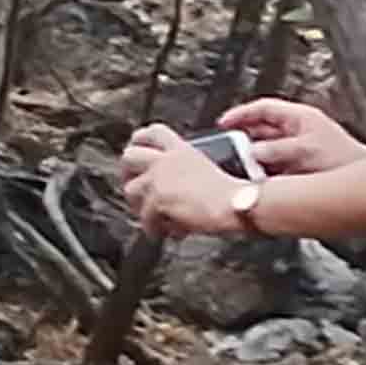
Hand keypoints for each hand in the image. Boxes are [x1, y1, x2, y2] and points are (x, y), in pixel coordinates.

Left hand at [118, 124, 253, 236]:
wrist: (237, 204)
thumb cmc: (233, 191)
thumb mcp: (211, 168)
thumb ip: (189, 170)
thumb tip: (177, 186)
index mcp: (181, 150)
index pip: (152, 133)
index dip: (140, 139)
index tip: (137, 147)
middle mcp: (166, 161)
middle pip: (129, 156)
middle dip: (128, 172)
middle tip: (137, 185)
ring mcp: (159, 180)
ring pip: (130, 189)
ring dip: (139, 205)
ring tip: (153, 215)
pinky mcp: (157, 201)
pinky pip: (144, 218)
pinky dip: (155, 228)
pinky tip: (168, 231)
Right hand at [219, 97, 365, 175]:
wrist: (363, 180)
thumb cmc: (342, 160)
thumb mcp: (304, 150)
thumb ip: (275, 150)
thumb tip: (251, 152)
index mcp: (299, 118)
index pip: (263, 108)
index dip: (241, 114)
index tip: (223, 123)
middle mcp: (298, 131)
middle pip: (261, 130)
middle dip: (244, 138)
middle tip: (228, 148)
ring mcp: (298, 149)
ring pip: (266, 150)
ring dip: (253, 158)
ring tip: (241, 167)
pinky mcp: (299, 167)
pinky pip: (273, 167)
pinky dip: (263, 172)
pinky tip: (258, 180)